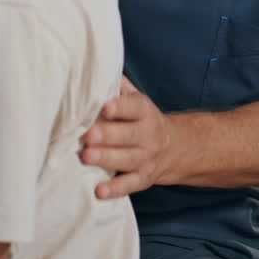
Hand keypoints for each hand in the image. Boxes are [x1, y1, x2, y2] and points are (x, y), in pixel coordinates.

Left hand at [81, 77, 174, 198]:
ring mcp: (146, 158)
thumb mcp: (137, 100)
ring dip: (107, 158)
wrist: (172, 148)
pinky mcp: (142, 178)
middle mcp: (148, 135)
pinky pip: (129, 185)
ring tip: (87, 157)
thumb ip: (120, 87)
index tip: (105, 107)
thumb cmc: (141, 120)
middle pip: (129, 135)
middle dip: (108, 135)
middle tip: (87, 135)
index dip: (120, 107)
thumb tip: (99, 67)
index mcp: (144, 112)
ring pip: (127, 159)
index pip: (134, 107)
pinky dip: (115, 189)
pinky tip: (99, 191)